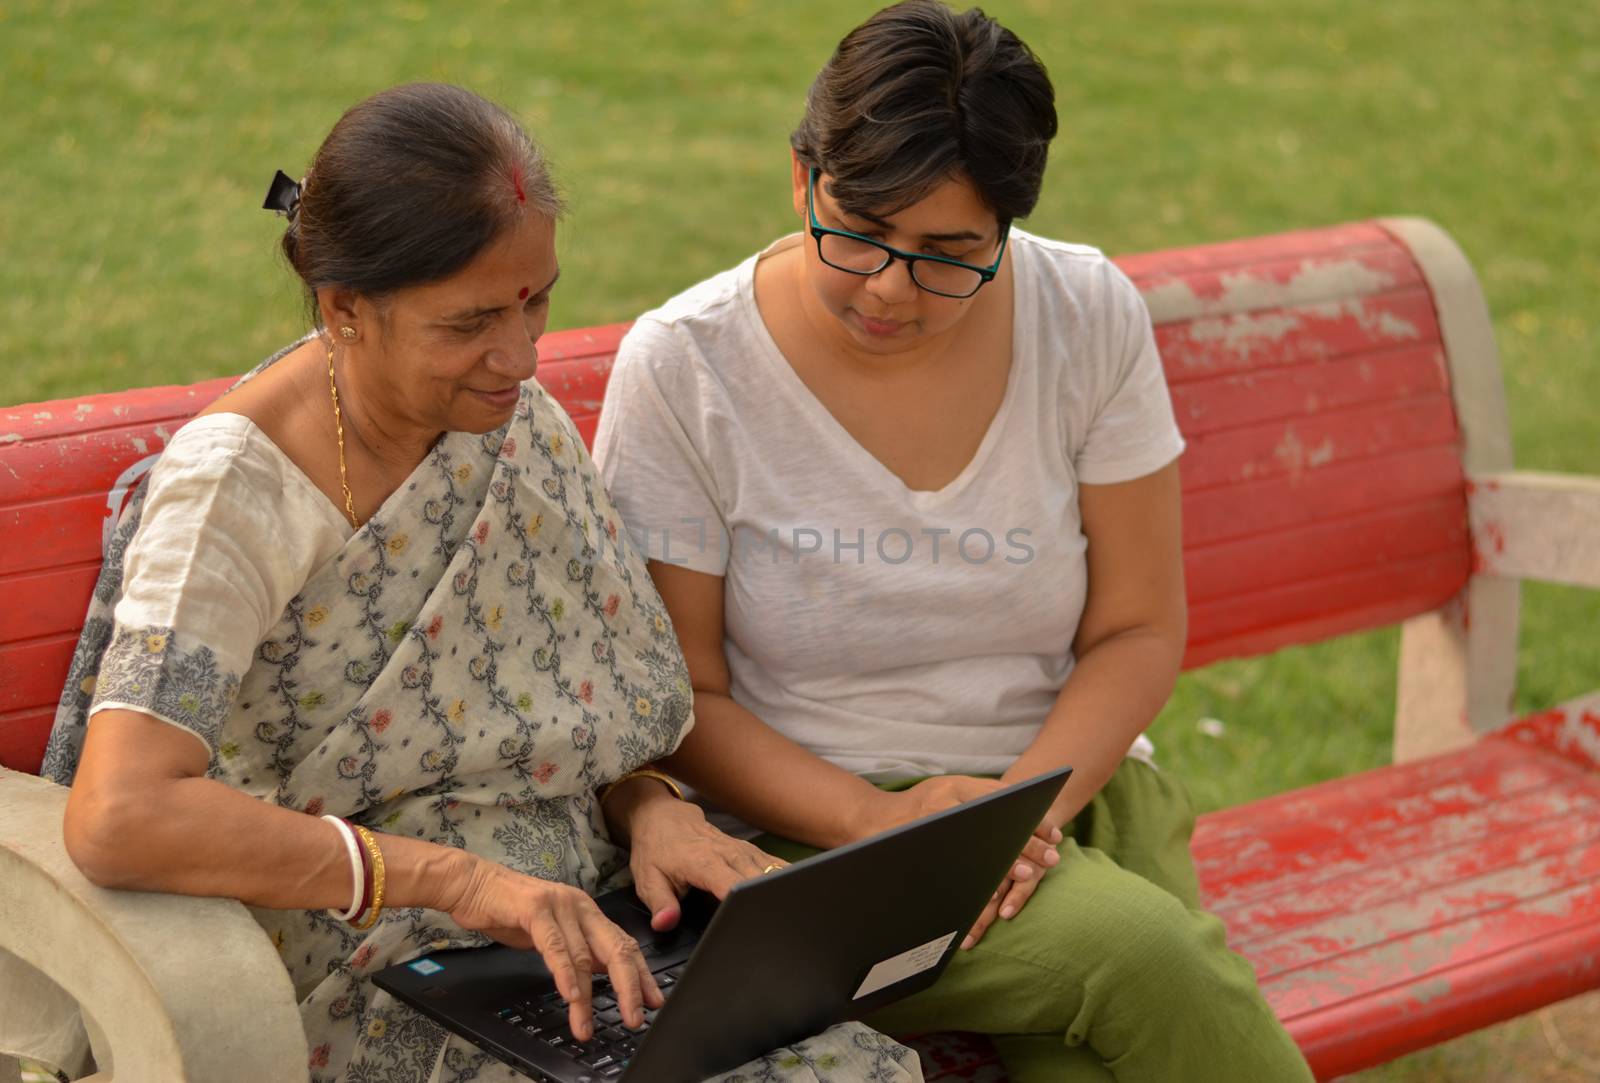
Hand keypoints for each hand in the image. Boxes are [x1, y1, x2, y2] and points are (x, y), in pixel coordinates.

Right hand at [440, 855, 661, 1041]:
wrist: (473, 884)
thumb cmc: (509, 910)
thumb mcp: (552, 932)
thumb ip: (576, 949)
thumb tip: (600, 975)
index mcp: (588, 913)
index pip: (624, 945)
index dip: (641, 975)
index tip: (653, 1001)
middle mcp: (580, 907)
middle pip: (616, 949)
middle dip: (630, 987)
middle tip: (635, 1017)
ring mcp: (560, 905)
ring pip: (584, 956)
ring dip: (587, 997)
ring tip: (586, 1025)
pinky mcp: (536, 908)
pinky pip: (555, 946)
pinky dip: (565, 973)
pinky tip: (571, 995)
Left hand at [614, 788, 786, 929]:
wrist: (662, 817)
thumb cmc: (656, 849)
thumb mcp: (647, 879)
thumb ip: (660, 903)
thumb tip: (665, 923)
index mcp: (702, 862)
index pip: (729, 883)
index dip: (743, 902)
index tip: (755, 919)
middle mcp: (726, 853)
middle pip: (757, 878)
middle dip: (771, 900)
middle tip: (786, 924)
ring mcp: (741, 849)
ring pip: (770, 869)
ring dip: (783, 887)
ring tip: (801, 908)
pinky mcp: (748, 850)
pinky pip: (772, 862)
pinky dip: (785, 875)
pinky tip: (799, 889)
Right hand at [867, 775, 1062, 948]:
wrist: (869, 822)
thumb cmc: (915, 806)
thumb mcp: (946, 789)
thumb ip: (978, 794)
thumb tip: (1021, 802)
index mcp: (954, 786)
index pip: (1002, 799)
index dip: (1031, 817)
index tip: (1053, 833)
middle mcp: (943, 804)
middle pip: (995, 823)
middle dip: (1026, 842)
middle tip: (1051, 858)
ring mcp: (932, 827)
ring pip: (978, 847)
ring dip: (1005, 862)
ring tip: (1027, 874)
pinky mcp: (923, 853)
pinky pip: (956, 867)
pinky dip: (978, 878)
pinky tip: (995, 891)